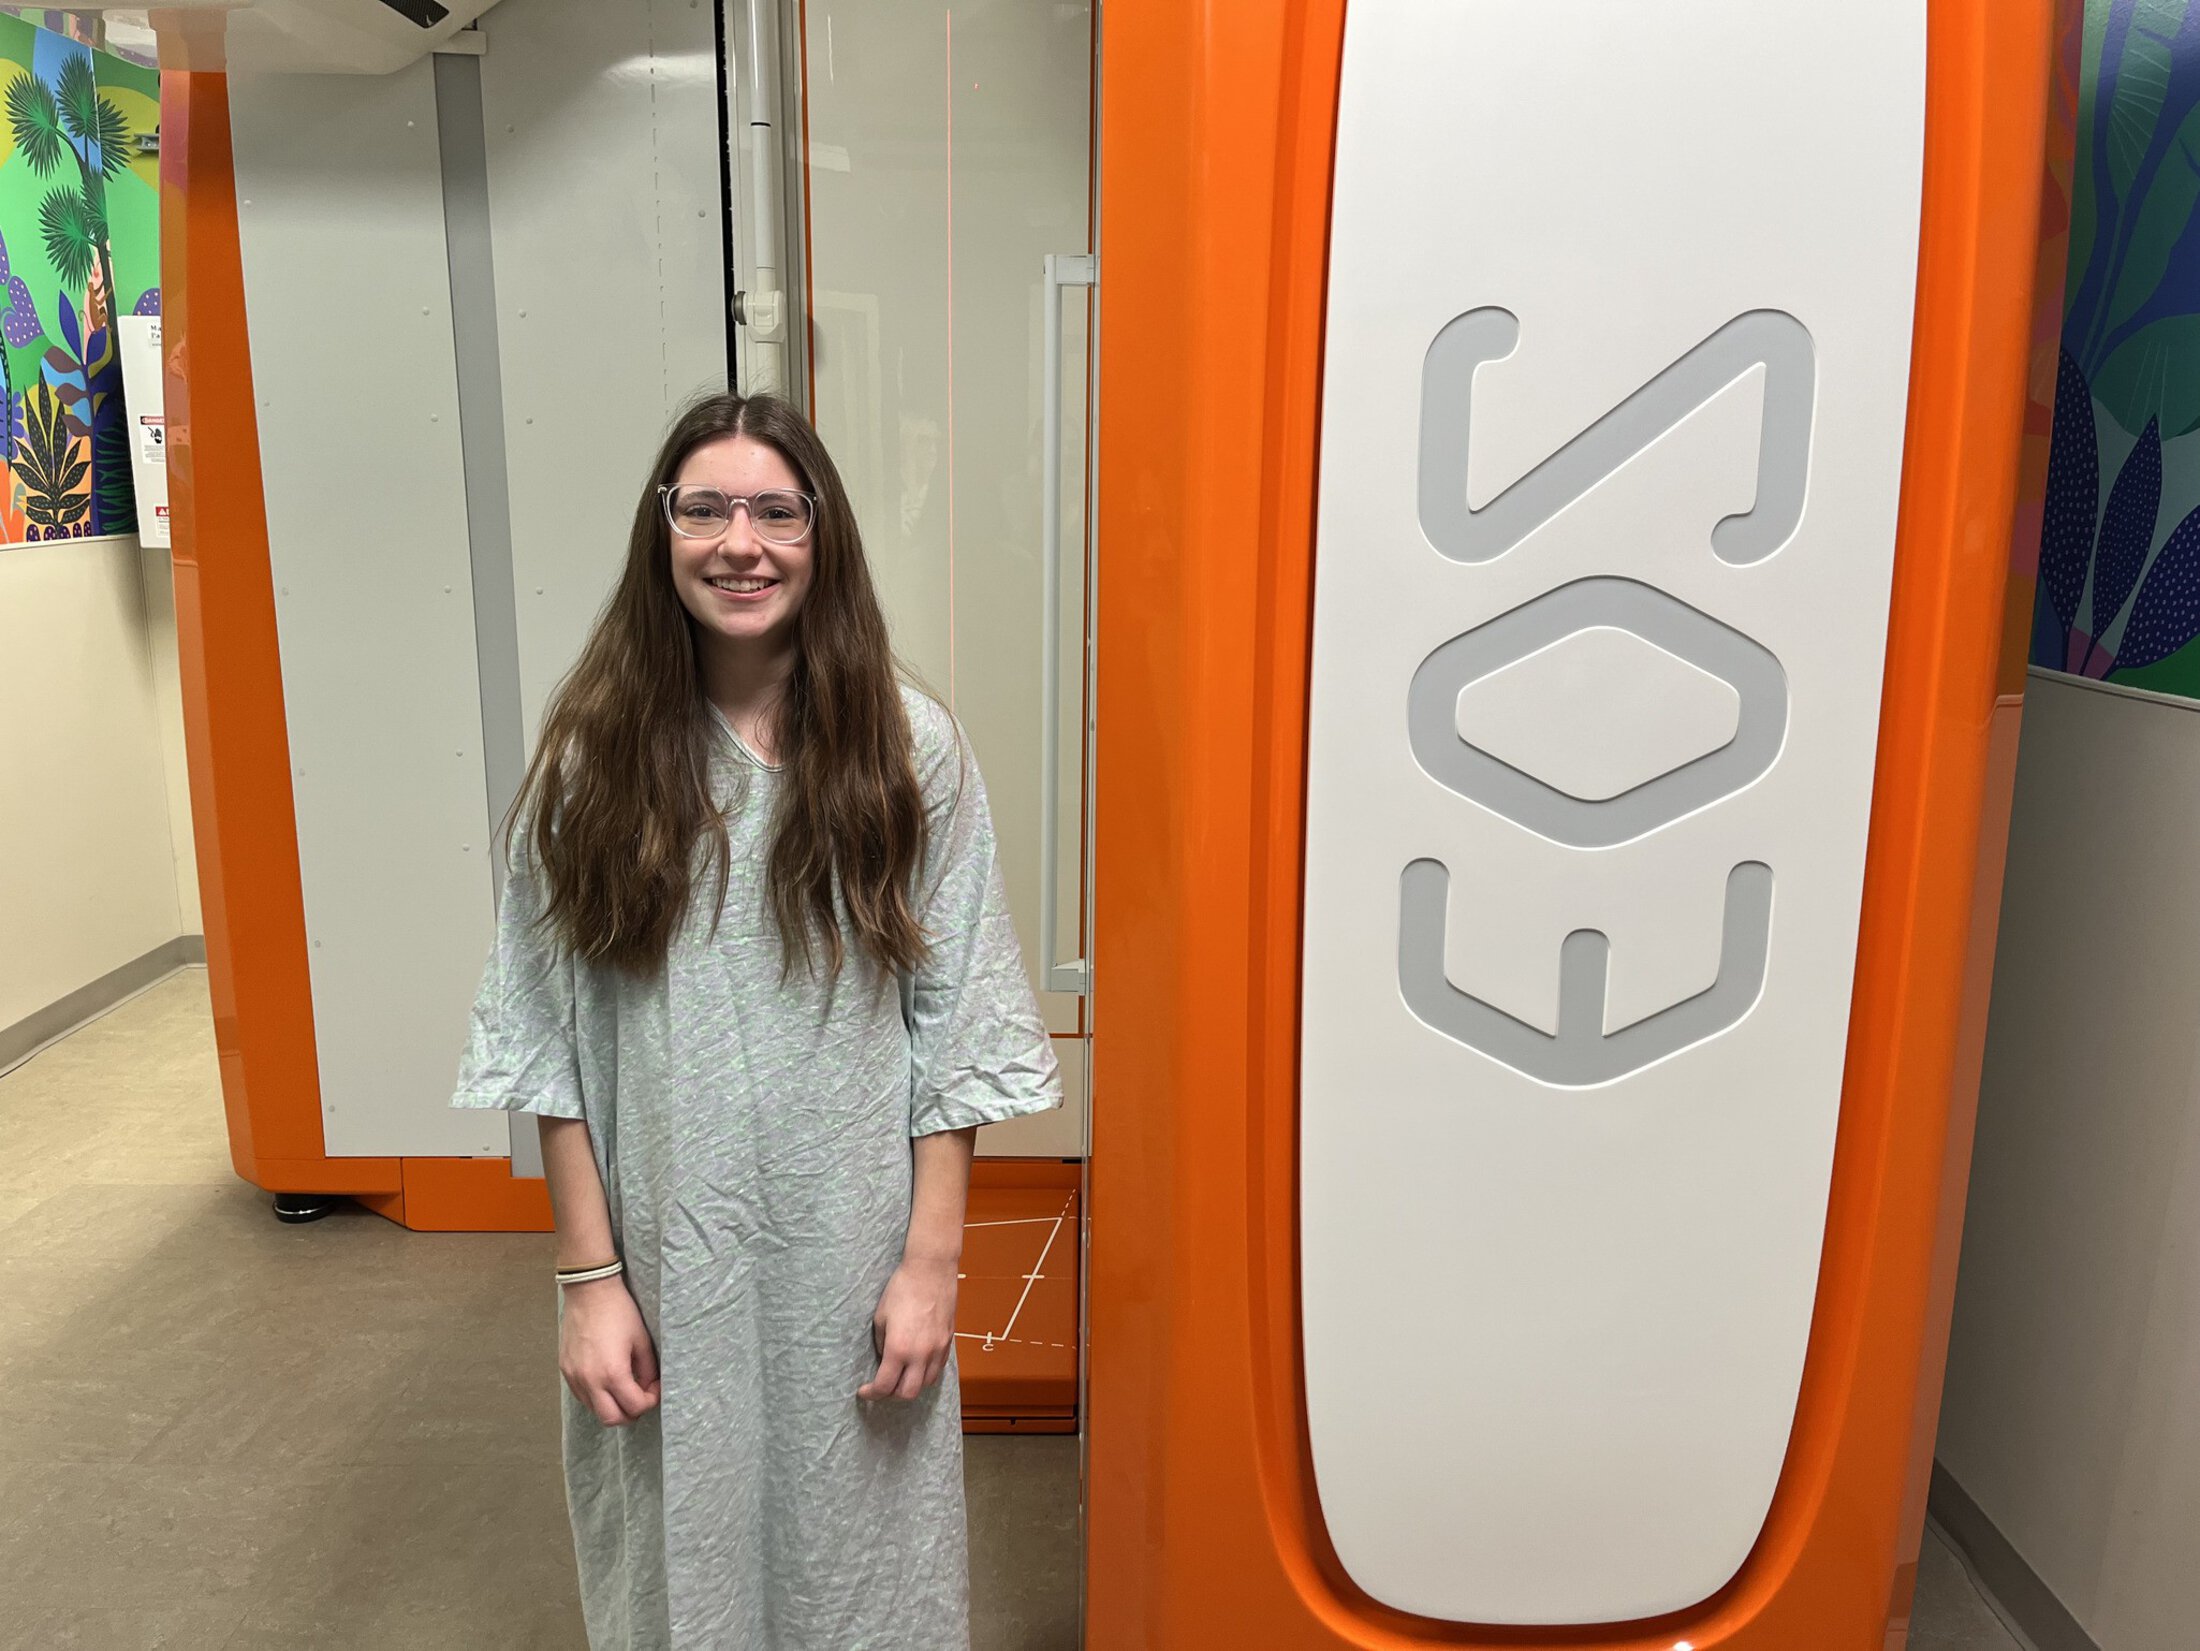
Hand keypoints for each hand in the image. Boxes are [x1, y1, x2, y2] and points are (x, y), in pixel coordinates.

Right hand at [559, 1276, 661, 1426]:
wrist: (589, 1291)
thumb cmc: (619, 1311)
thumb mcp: (642, 1341)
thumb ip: (648, 1370)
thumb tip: (648, 1387)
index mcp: (612, 1372)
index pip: (634, 1407)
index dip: (650, 1401)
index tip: (654, 1389)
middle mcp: (589, 1380)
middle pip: (611, 1419)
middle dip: (630, 1413)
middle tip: (640, 1398)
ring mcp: (574, 1377)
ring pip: (594, 1410)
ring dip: (612, 1407)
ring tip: (624, 1389)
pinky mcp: (565, 1370)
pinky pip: (582, 1396)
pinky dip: (596, 1396)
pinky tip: (607, 1381)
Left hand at [860, 1255, 956, 1400]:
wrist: (931, 1270)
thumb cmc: (902, 1289)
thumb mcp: (880, 1317)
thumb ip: (881, 1343)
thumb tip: (883, 1358)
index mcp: (899, 1348)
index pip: (885, 1385)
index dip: (871, 1393)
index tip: (864, 1391)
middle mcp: (920, 1354)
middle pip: (908, 1393)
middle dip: (891, 1395)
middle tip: (881, 1386)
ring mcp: (937, 1349)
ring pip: (925, 1384)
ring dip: (910, 1386)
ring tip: (899, 1377)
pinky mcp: (948, 1342)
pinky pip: (937, 1369)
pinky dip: (925, 1374)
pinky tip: (916, 1366)